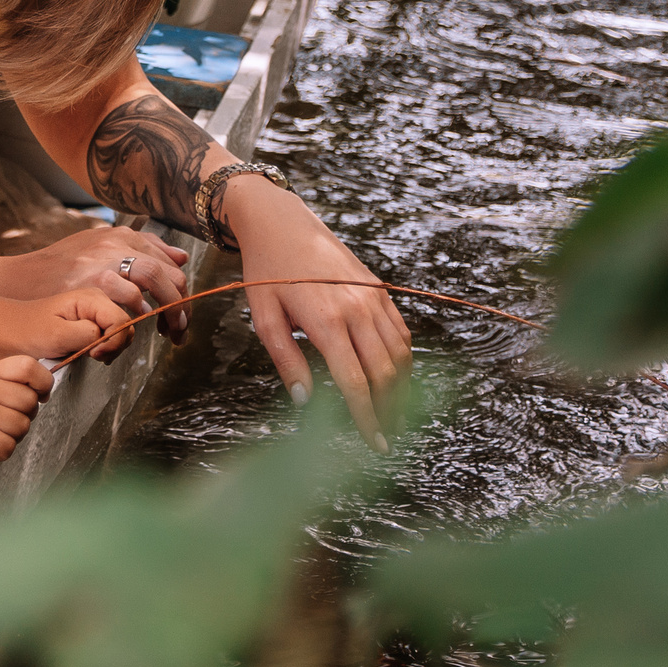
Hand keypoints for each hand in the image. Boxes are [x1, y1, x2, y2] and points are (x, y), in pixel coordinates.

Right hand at [0, 226, 192, 337]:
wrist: (19, 280)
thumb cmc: (57, 270)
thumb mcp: (97, 248)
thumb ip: (139, 249)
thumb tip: (180, 256)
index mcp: (120, 235)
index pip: (169, 261)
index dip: (180, 291)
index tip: (178, 312)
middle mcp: (115, 242)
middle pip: (168, 270)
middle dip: (182, 304)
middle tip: (179, 329)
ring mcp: (105, 260)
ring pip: (156, 279)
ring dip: (170, 309)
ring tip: (169, 331)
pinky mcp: (93, 281)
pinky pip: (133, 298)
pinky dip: (141, 313)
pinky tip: (137, 325)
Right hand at [0, 356, 51, 472]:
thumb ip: (12, 384)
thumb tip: (45, 391)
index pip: (27, 365)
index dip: (43, 382)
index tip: (40, 396)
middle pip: (29, 402)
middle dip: (24, 418)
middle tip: (1, 423)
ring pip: (21, 427)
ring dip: (11, 437)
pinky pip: (7, 447)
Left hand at [9, 287, 137, 364]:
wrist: (10, 333)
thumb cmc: (28, 331)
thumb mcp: (57, 334)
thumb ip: (87, 335)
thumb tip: (106, 338)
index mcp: (91, 298)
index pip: (122, 321)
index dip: (113, 342)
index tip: (94, 354)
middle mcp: (98, 302)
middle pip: (126, 328)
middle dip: (114, 347)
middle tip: (91, 356)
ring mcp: (95, 312)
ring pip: (121, 335)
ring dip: (109, 350)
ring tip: (87, 354)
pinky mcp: (92, 324)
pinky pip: (110, 339)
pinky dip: (103, 351)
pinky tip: (87, 354)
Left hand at [225, 178, 409, 446]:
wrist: (281, 223)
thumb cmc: (266, 272)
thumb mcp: (264, 318)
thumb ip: (287, 361)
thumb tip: (305, 402)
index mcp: (327, 321)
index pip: (355, 383)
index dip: (367, 418)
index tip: (374, 443)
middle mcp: (358, 308)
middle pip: (385, 373)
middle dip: (389, 411)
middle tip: (386, 437)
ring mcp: (373, 297)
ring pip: (401, 354)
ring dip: (401, 389)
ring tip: (392, 414)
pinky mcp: (380, 289)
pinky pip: (401, 332)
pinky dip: (403, 359)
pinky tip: (394, 378)